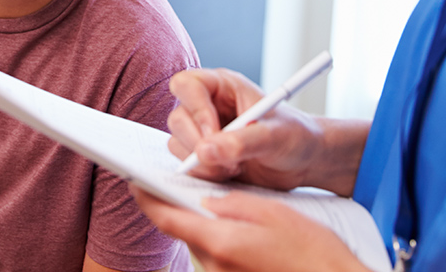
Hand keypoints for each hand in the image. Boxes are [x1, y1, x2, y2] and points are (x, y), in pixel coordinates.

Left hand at [130, 186, 371, 271]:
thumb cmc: (310, 250)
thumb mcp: (271, 211)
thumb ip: (231, 203)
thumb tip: (205, 201)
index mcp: (221, 241)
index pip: (168, 218)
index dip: (147, 199)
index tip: (136, 182)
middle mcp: (215, 266)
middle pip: (183, 232)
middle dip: (180, 209)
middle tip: (185, 184)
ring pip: (199, 245)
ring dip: (201, 226)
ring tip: (220, 204)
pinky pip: (215, 258)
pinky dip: (216, 240)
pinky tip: (238, 229)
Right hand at [165, 67, 324, 189]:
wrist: (302, 161)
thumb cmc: (294, 136)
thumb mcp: (275, 135)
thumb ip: (242, 141)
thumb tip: (205, 151)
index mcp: (224, 85)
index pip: (188, 84)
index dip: (195, 108)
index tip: (213, 133)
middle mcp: (207, 104)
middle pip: (177, 117)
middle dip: (198, 143)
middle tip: (227, 161)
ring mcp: (201, 130)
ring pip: (176, 143)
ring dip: (201, 163)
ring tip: (235, 167)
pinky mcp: (201, 154)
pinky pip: (184, 164)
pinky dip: (203, 173)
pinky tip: (229, 174)